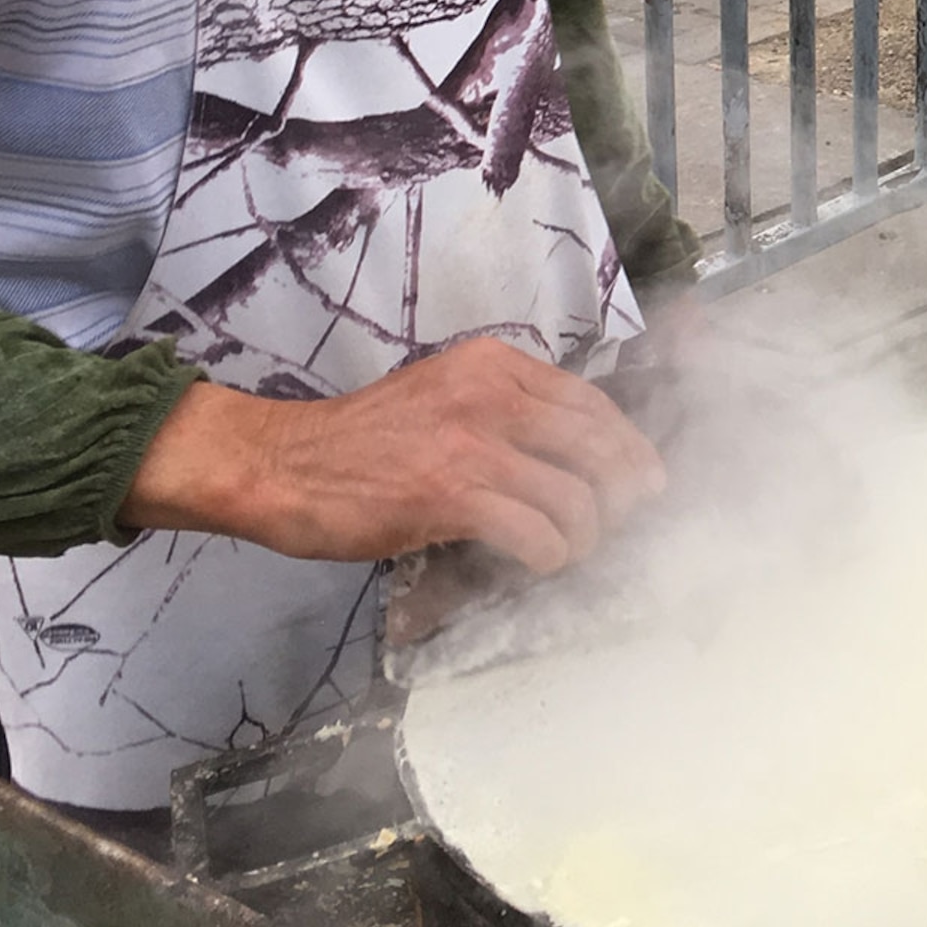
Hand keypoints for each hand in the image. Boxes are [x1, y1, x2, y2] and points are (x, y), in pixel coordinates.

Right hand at [121, 338, 668, 574]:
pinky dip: (550, 553)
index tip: (645, 473)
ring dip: (584, 533)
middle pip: (595, 444)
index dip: (627, 443)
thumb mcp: (440, 395)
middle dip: (625, 488)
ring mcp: (471, 444)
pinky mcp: (451, 495)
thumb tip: (568, 449)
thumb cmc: (360, 441)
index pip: (588, 401)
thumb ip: (501, 408)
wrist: (281, 464)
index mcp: (491, 365)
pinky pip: (534, 530)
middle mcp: (490, 395)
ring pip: (573, 494)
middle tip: (628, 516)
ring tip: (570, 549)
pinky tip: (540, 562)